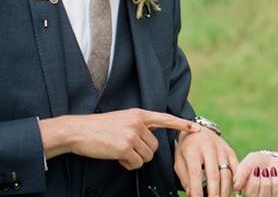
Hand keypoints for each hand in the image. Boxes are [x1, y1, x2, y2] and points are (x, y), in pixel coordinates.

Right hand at [39, 108, 200, 169]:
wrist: (78, 131)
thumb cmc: (100, 128)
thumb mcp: (124, 119)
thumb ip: (140, 124)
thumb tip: (155, 133)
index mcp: (139, 114)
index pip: (165, 119)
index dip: (182, 124)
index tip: (196, 129)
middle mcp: (138, 122)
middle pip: (155, 146)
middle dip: (144, 153)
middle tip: (127, 150)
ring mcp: (131, 135)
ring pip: (147, 156)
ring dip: (135, 160)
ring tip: (120, 152)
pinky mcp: (124, 148)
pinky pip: (136, 164)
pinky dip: (128, 165)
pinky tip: (116, 158)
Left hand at [174, 125, 237, 196]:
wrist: (197, 128)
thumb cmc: (186, 148)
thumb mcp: (179, 161)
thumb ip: (185, 178)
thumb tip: (191, 195)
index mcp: (193, 150)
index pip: (196, 173)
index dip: (197, 189)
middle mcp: (208, 148)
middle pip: (213, 174)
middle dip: (214, 193)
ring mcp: (221, 149)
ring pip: (226, 172)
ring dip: (225, 190)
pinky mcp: (229, 150)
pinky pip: (235, 167)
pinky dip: (237, 180)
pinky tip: (236, 191)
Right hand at [233, 151, 277, 196]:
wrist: (271, 159)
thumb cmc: (256, 162)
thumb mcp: (246, 165)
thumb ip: (240, 175)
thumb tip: (236, 186)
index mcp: (248, 194)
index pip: (251, 196)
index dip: (254, 183)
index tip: (256, 170)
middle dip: (265, 183)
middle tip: (265, 171)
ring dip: (275, 182)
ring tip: (272, 173)